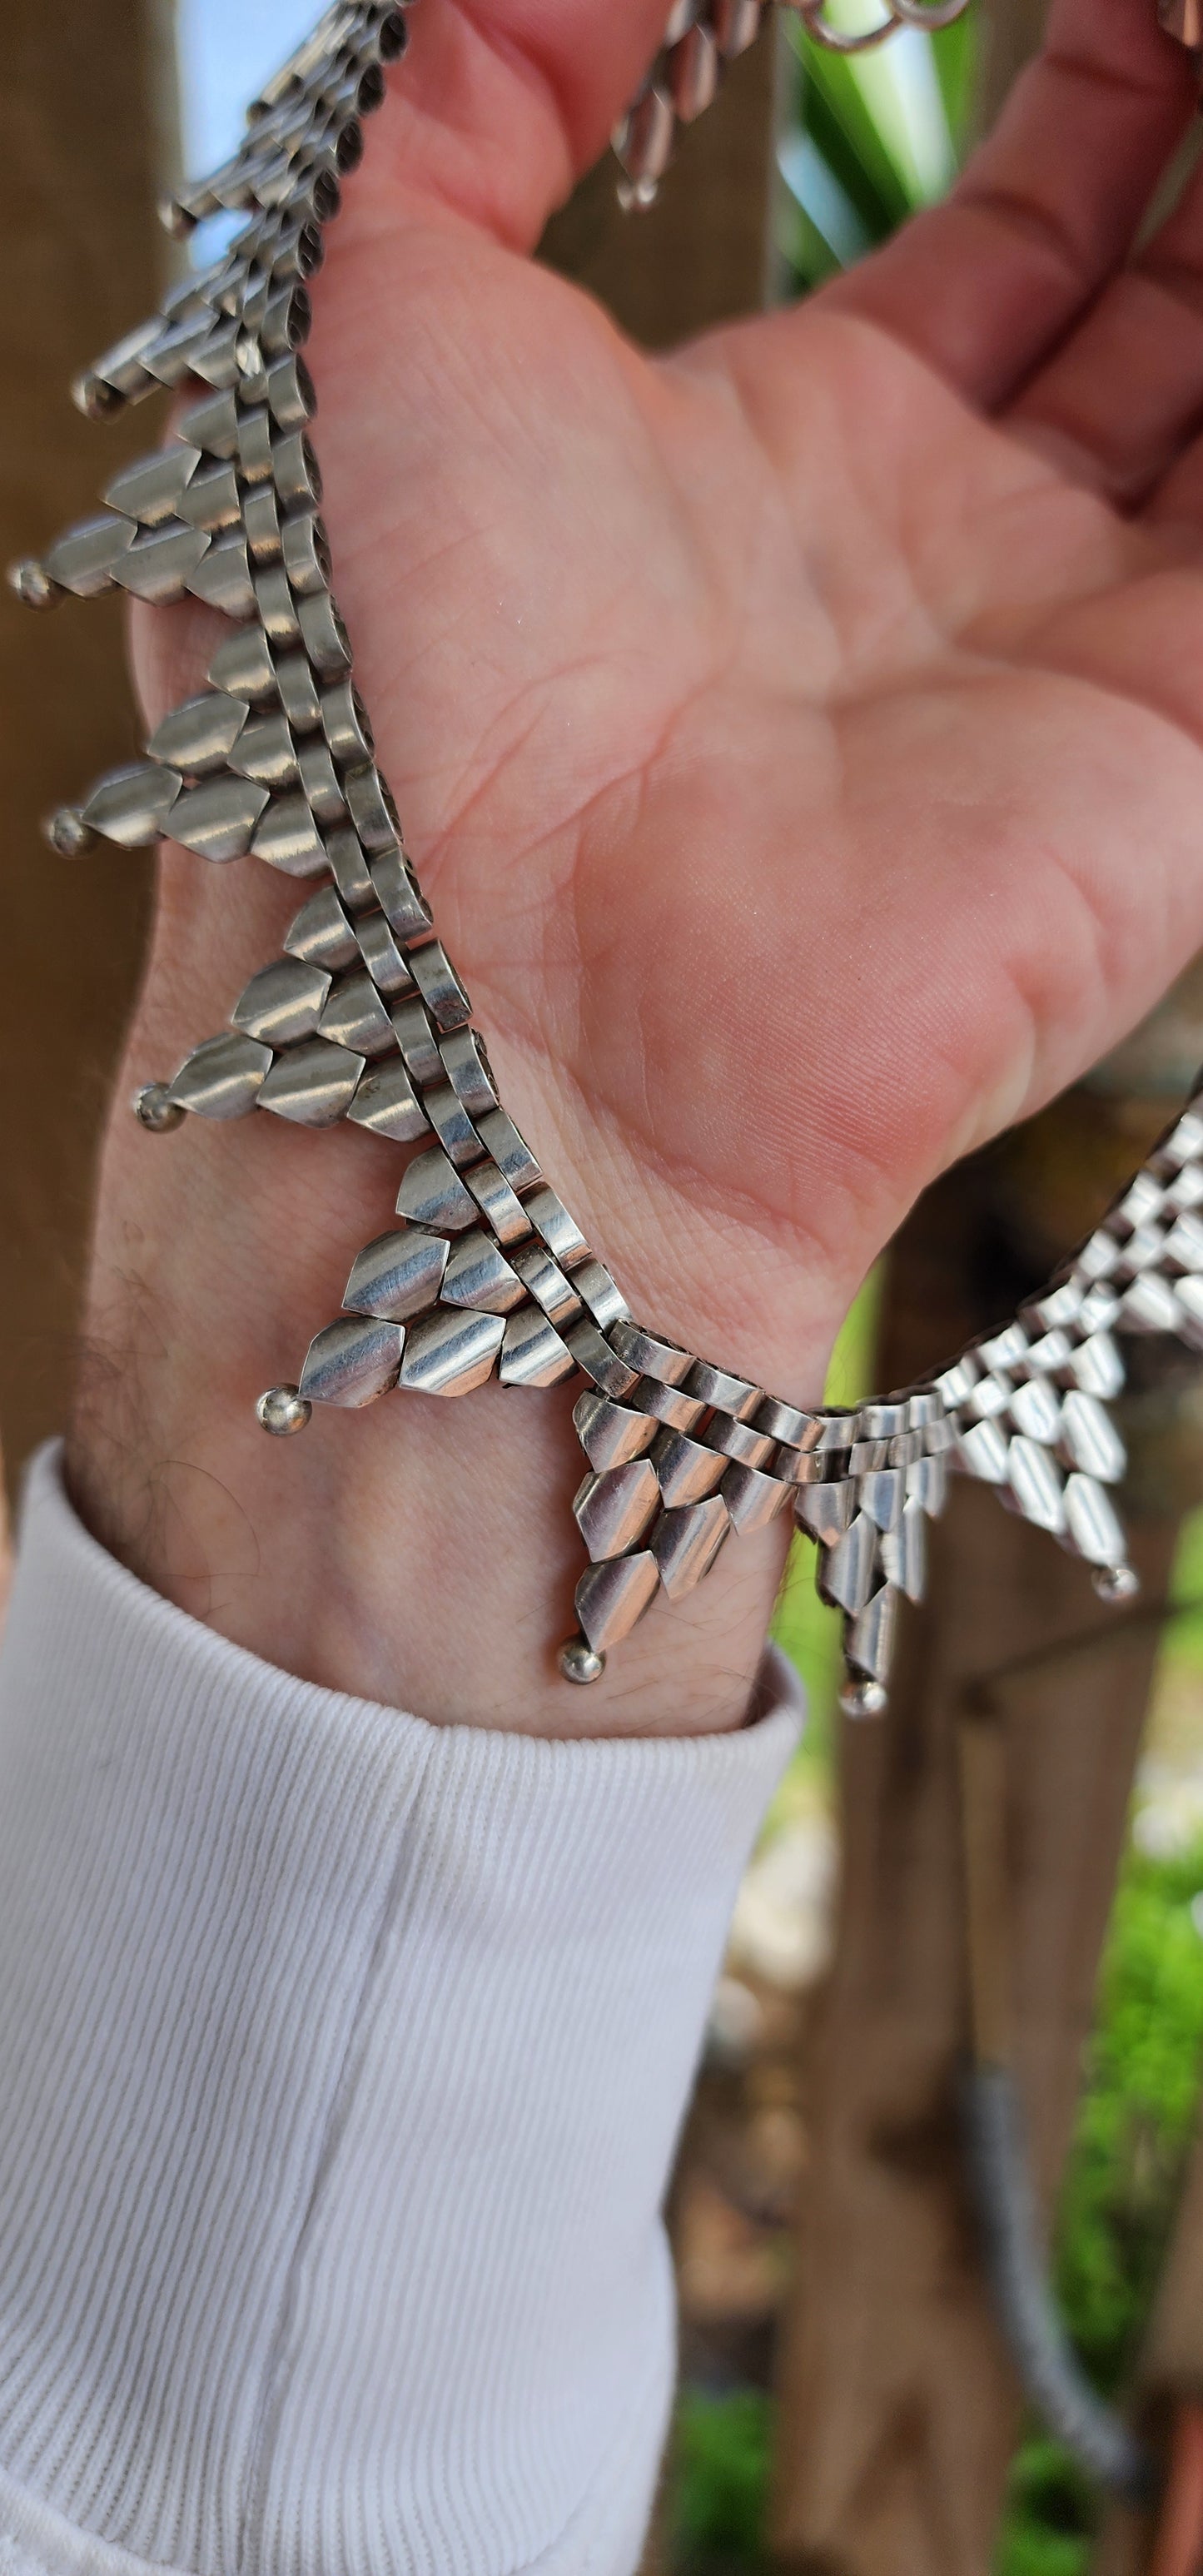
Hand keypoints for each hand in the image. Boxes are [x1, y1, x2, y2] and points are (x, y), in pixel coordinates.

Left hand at [71, 0, 1202, 1729]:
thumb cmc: (393, 687)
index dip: (1073, 89)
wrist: (494, 998)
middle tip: (1202, 8)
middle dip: (1190, 138)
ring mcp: (1071, 649)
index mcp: (773, 459)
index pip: (995, 247)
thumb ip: (477, 91)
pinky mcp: (1176, 742)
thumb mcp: (368, 316)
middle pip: (1149, 306)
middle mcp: (944, 553)